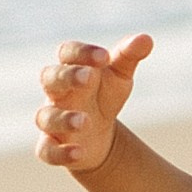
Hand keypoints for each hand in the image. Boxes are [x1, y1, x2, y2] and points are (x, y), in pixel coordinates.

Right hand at [35, 35, 151, 171]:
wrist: (99, 135)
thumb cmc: (105, 95)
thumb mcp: (120, 75)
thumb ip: (129, 56)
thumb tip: (146, 39)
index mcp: (70, 69)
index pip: (67, 52)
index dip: (82, 53)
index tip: (104, 57)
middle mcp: (56, 93)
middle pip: (50, 79)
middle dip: (67, 77)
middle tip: (88, 77)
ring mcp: (51, 120)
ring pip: (46, 116)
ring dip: (63, 119)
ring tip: (86, 120)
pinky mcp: (51, 146)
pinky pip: (47, 150)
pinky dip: (60, 153)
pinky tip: (79, 152)